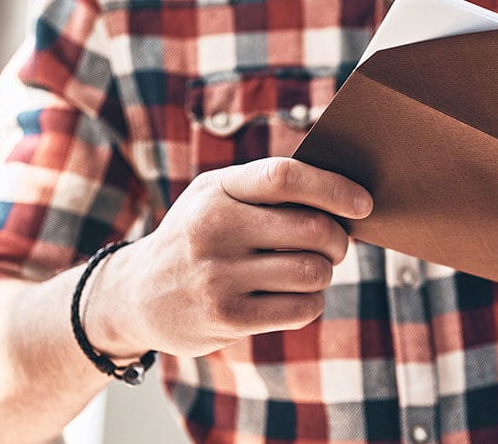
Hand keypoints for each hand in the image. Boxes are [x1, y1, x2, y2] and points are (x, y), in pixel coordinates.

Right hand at [88, 158, 372, 357]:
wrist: (134, 296)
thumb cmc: (197, 235)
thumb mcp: (215, 196)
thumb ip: (267, 187)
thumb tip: (344, 195)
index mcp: (216, 191)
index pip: (284, 178)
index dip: (333, 187)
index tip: (363, 203)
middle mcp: (214, 230)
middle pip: (312, 228)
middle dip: (338, 239)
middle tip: (337, 244)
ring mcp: (219, 277)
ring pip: (313, 271)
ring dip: (325, 272)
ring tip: (312, 269)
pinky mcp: (228, 319)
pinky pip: (301, 308)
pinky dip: (312, 301)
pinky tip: (297, 295)